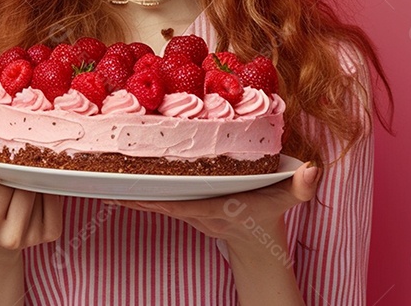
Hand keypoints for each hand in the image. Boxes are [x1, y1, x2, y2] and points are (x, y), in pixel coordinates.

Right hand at [0, 133, 63, 253]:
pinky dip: (47, 190)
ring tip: (17, 182)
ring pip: (41, 190)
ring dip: (32, 180)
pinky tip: (32, 193)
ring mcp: (32, 238)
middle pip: (25, 185)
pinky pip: (56, 199)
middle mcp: (9, 238)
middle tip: (8, 172)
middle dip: (17, 172)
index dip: (0, 167)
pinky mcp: (50, 233)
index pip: (3, 181)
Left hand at [107, 161, 319, 248]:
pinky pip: (154, 196)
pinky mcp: (180, 205)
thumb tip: (312, 171)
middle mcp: (193, 208)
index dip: (154, 195)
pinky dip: (136, 189)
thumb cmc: (267, 213)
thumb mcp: (287, 199)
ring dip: (128, 188)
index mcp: (212, 207)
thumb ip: (301, 187)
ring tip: (98, 173)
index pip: (179, 202)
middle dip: (130, 189)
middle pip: (155, 199)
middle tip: (100, 174)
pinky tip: (115, 179)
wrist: (257, 239)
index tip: (130, 187)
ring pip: (151, 198)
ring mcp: (184, 208)